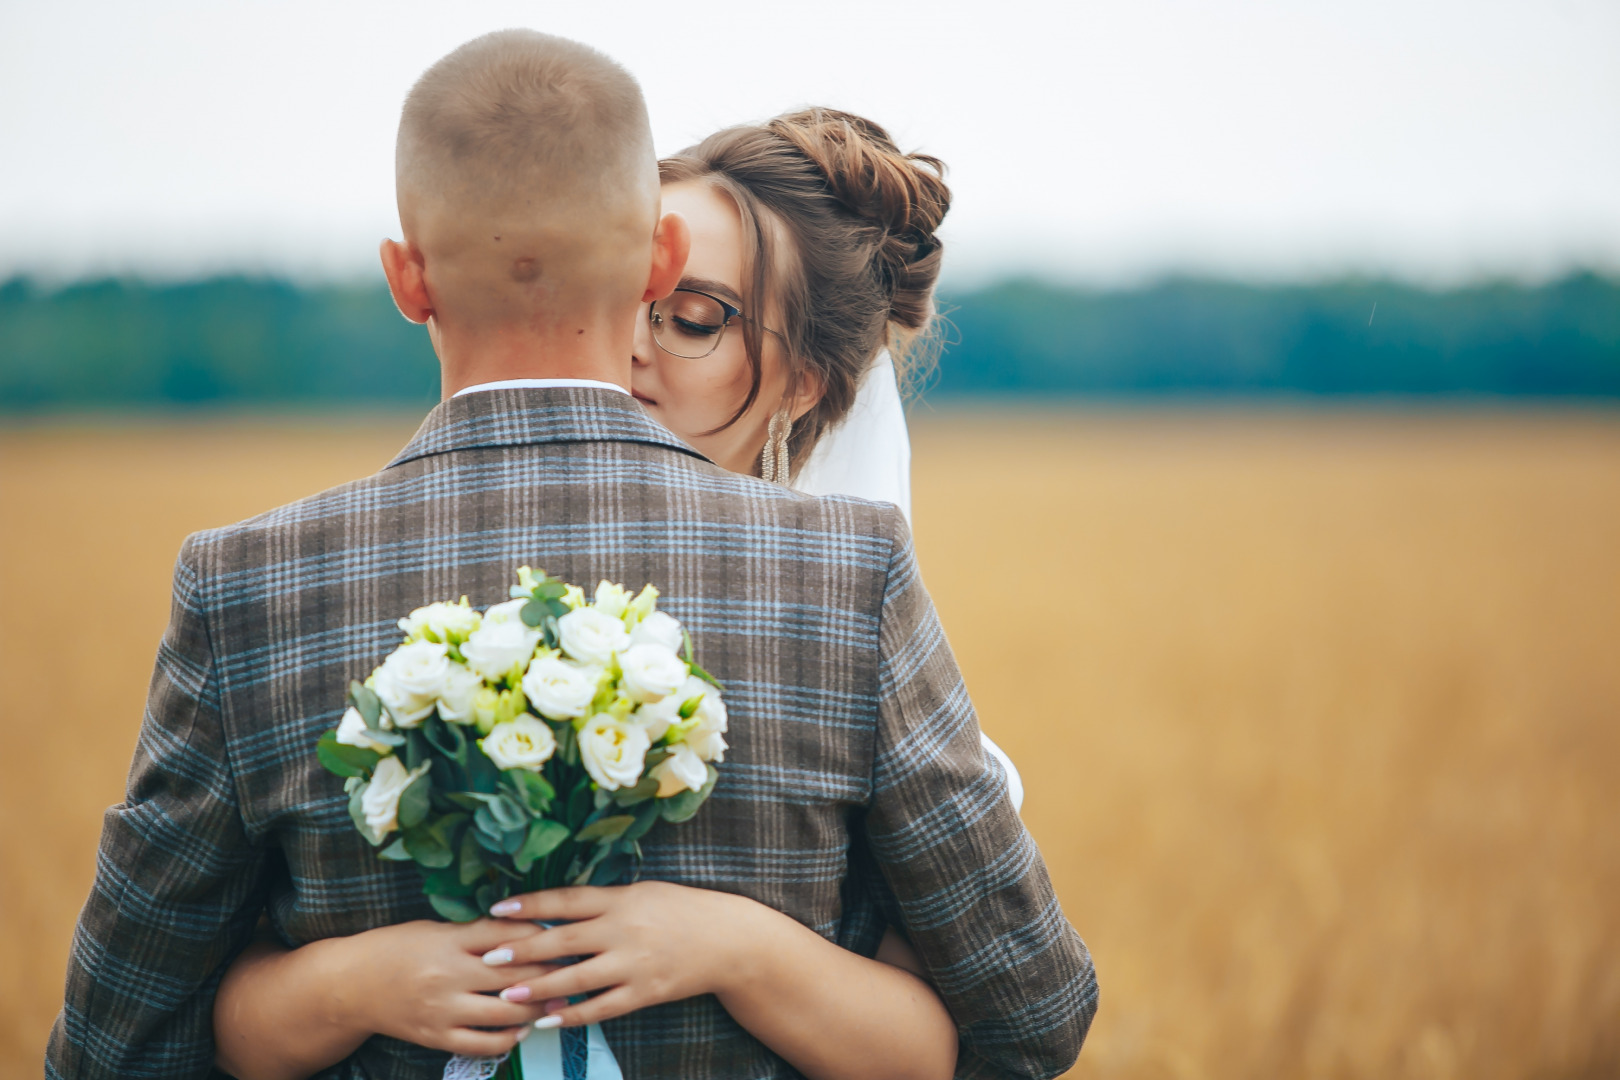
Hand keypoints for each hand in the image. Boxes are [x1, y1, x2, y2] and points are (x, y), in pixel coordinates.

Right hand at [332, 918, 556, 1055]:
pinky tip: (522, 1030)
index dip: (540, 937)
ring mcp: (443, 1010)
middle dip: (548, 974)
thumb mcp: (435, 928)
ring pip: (504, 1013)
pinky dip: (507, 1039)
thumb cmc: (398, 948)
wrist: (351, 986)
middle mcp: (448, 976)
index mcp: (449, 941)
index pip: (506, 936)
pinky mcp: (436, 1037)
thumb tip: (525, 930)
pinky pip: (481, 1044)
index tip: (563, 936)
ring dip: (536, 1009)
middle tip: (573, 970)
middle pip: (513, 976)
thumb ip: (474, 932)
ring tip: (557, 1002)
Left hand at [481, 882, 759, 1028]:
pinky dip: (572, 1014)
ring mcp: (634, 965)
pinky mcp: (644, 993)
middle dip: (523, 950)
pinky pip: (601, 1007)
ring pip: (577, 979)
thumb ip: (604, 902)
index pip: (567, 900)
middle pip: (564, 941)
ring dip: (540, 988)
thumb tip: (556, 907)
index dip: (530, 905)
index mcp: (622, 900)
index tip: (496, 909)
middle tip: (489, 957)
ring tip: (507, 995)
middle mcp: (624, 931)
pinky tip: (547, 1020)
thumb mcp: (642, 893)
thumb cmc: (681, 910)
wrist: (728, 940)